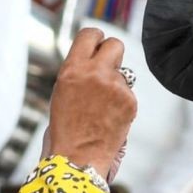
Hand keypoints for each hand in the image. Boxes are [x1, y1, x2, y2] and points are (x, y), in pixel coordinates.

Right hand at [44, 28, 135, 180]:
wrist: (77, 158)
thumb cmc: (66, 129)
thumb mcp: (63, 91)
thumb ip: (79, 70)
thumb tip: (95, 58)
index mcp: (72, 68)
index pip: (90, 34)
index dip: (96, 39)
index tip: (98, 45)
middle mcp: (94, 73)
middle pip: (115, 44)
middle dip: (112, 54)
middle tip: (106, 69)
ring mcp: (115, 87)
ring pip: (124, 73)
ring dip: (116, 83)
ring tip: (102, 106)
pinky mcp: (129, 101)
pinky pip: (129, 93)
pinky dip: (122, 102)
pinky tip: (109, 117)